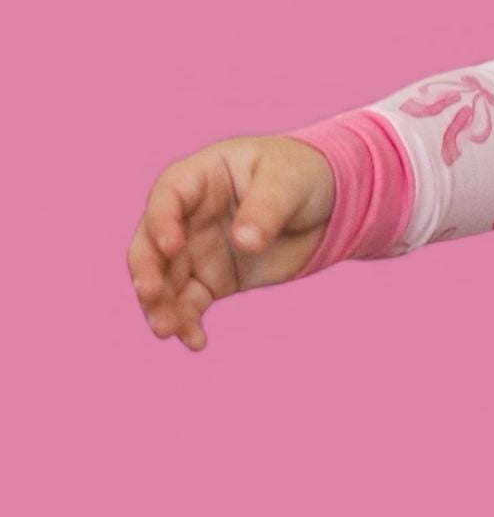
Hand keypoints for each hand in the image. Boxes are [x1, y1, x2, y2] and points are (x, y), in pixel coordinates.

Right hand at [127, 135, 335, 352]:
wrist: (323, 205)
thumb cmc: (299, 175)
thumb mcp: (288, 182)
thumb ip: (265, 210)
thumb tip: (245, 242)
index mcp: (200, 177)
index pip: (168, 196)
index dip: (162, 221)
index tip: (171, 247)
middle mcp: (188, 215)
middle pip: (152, 242)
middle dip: (147, 270)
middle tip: (150, 295)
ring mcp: (196, 249)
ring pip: (165, 280)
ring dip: (160, 305)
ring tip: (168, 330)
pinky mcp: (213, 280)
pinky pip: (190, 303)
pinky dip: (187, 322)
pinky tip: (194, 342)